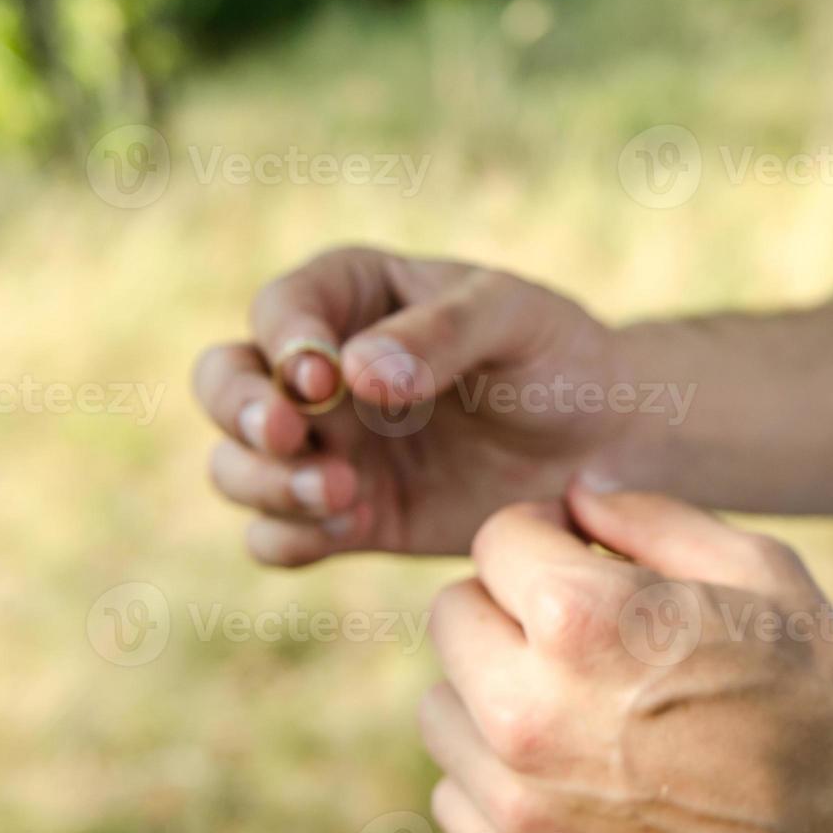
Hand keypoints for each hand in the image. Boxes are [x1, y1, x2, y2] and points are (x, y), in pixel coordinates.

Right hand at [194, 247, 632, 564]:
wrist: (607, 444)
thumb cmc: (561, 358)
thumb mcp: (516, 320)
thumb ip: (442, 335)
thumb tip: (356, 372)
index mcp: (356, 296)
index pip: (281, 310)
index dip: (285, 343)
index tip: (322, 378)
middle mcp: (324, 371)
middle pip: (226, 383)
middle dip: (241, 411)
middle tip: (293, 435)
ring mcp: (331, 446)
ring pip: (238, 465)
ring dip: (264, 482)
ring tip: (342, 493)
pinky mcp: (351, 516)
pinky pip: (280, 535)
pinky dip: (289, 536)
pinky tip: (345, 529)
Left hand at [418, 481, 832, 832]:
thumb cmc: (818, 700)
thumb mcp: (760, 571)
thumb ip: (651, 517)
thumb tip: (578, 499)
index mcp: (582, 622)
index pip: (497, 538)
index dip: (548, 532)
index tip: (585, 551)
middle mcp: (529, 714)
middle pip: (452, 614)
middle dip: (511, 601)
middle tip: (585, 623)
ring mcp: (521, 805)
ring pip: (442, 707)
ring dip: (493, 687)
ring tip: (576, 696)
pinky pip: (456, 794)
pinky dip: (497, 770)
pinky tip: (570, 762)